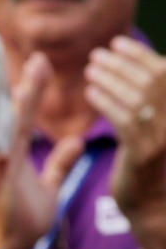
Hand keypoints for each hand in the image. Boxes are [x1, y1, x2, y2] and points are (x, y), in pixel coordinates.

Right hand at [0, 52, 84, 248]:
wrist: (9, 248)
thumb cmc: (24, 224)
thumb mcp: (49, 190)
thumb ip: (59, 165)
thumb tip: (76, 141)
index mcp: (19, 158)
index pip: (27, 119)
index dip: (35, 93)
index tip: (41, 66)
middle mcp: (10, 156)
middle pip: (20, 114)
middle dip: (31, 86)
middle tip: (39, 58)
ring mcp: (7, 164)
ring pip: (17, 122)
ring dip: (27, 96)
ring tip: (36, 69)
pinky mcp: (8, 174)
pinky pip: (16, 140)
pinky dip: (20, 119)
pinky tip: (26, 100)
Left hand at [84, 36, 165, 248]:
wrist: (150, 204)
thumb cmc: (146, 160)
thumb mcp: (152, 125)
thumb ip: (148, 98)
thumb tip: (135, 65)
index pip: (164, 73)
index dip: (140, 55)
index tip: (117, 43)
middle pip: (151, 80)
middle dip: (122, 63)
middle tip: (97, 55)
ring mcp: (162, 137)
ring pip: (137, 97)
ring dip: (110, 78)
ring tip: (91, 70)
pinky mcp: (143, 152)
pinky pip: (124, 119)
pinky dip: (106, 101)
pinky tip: (90, 93)